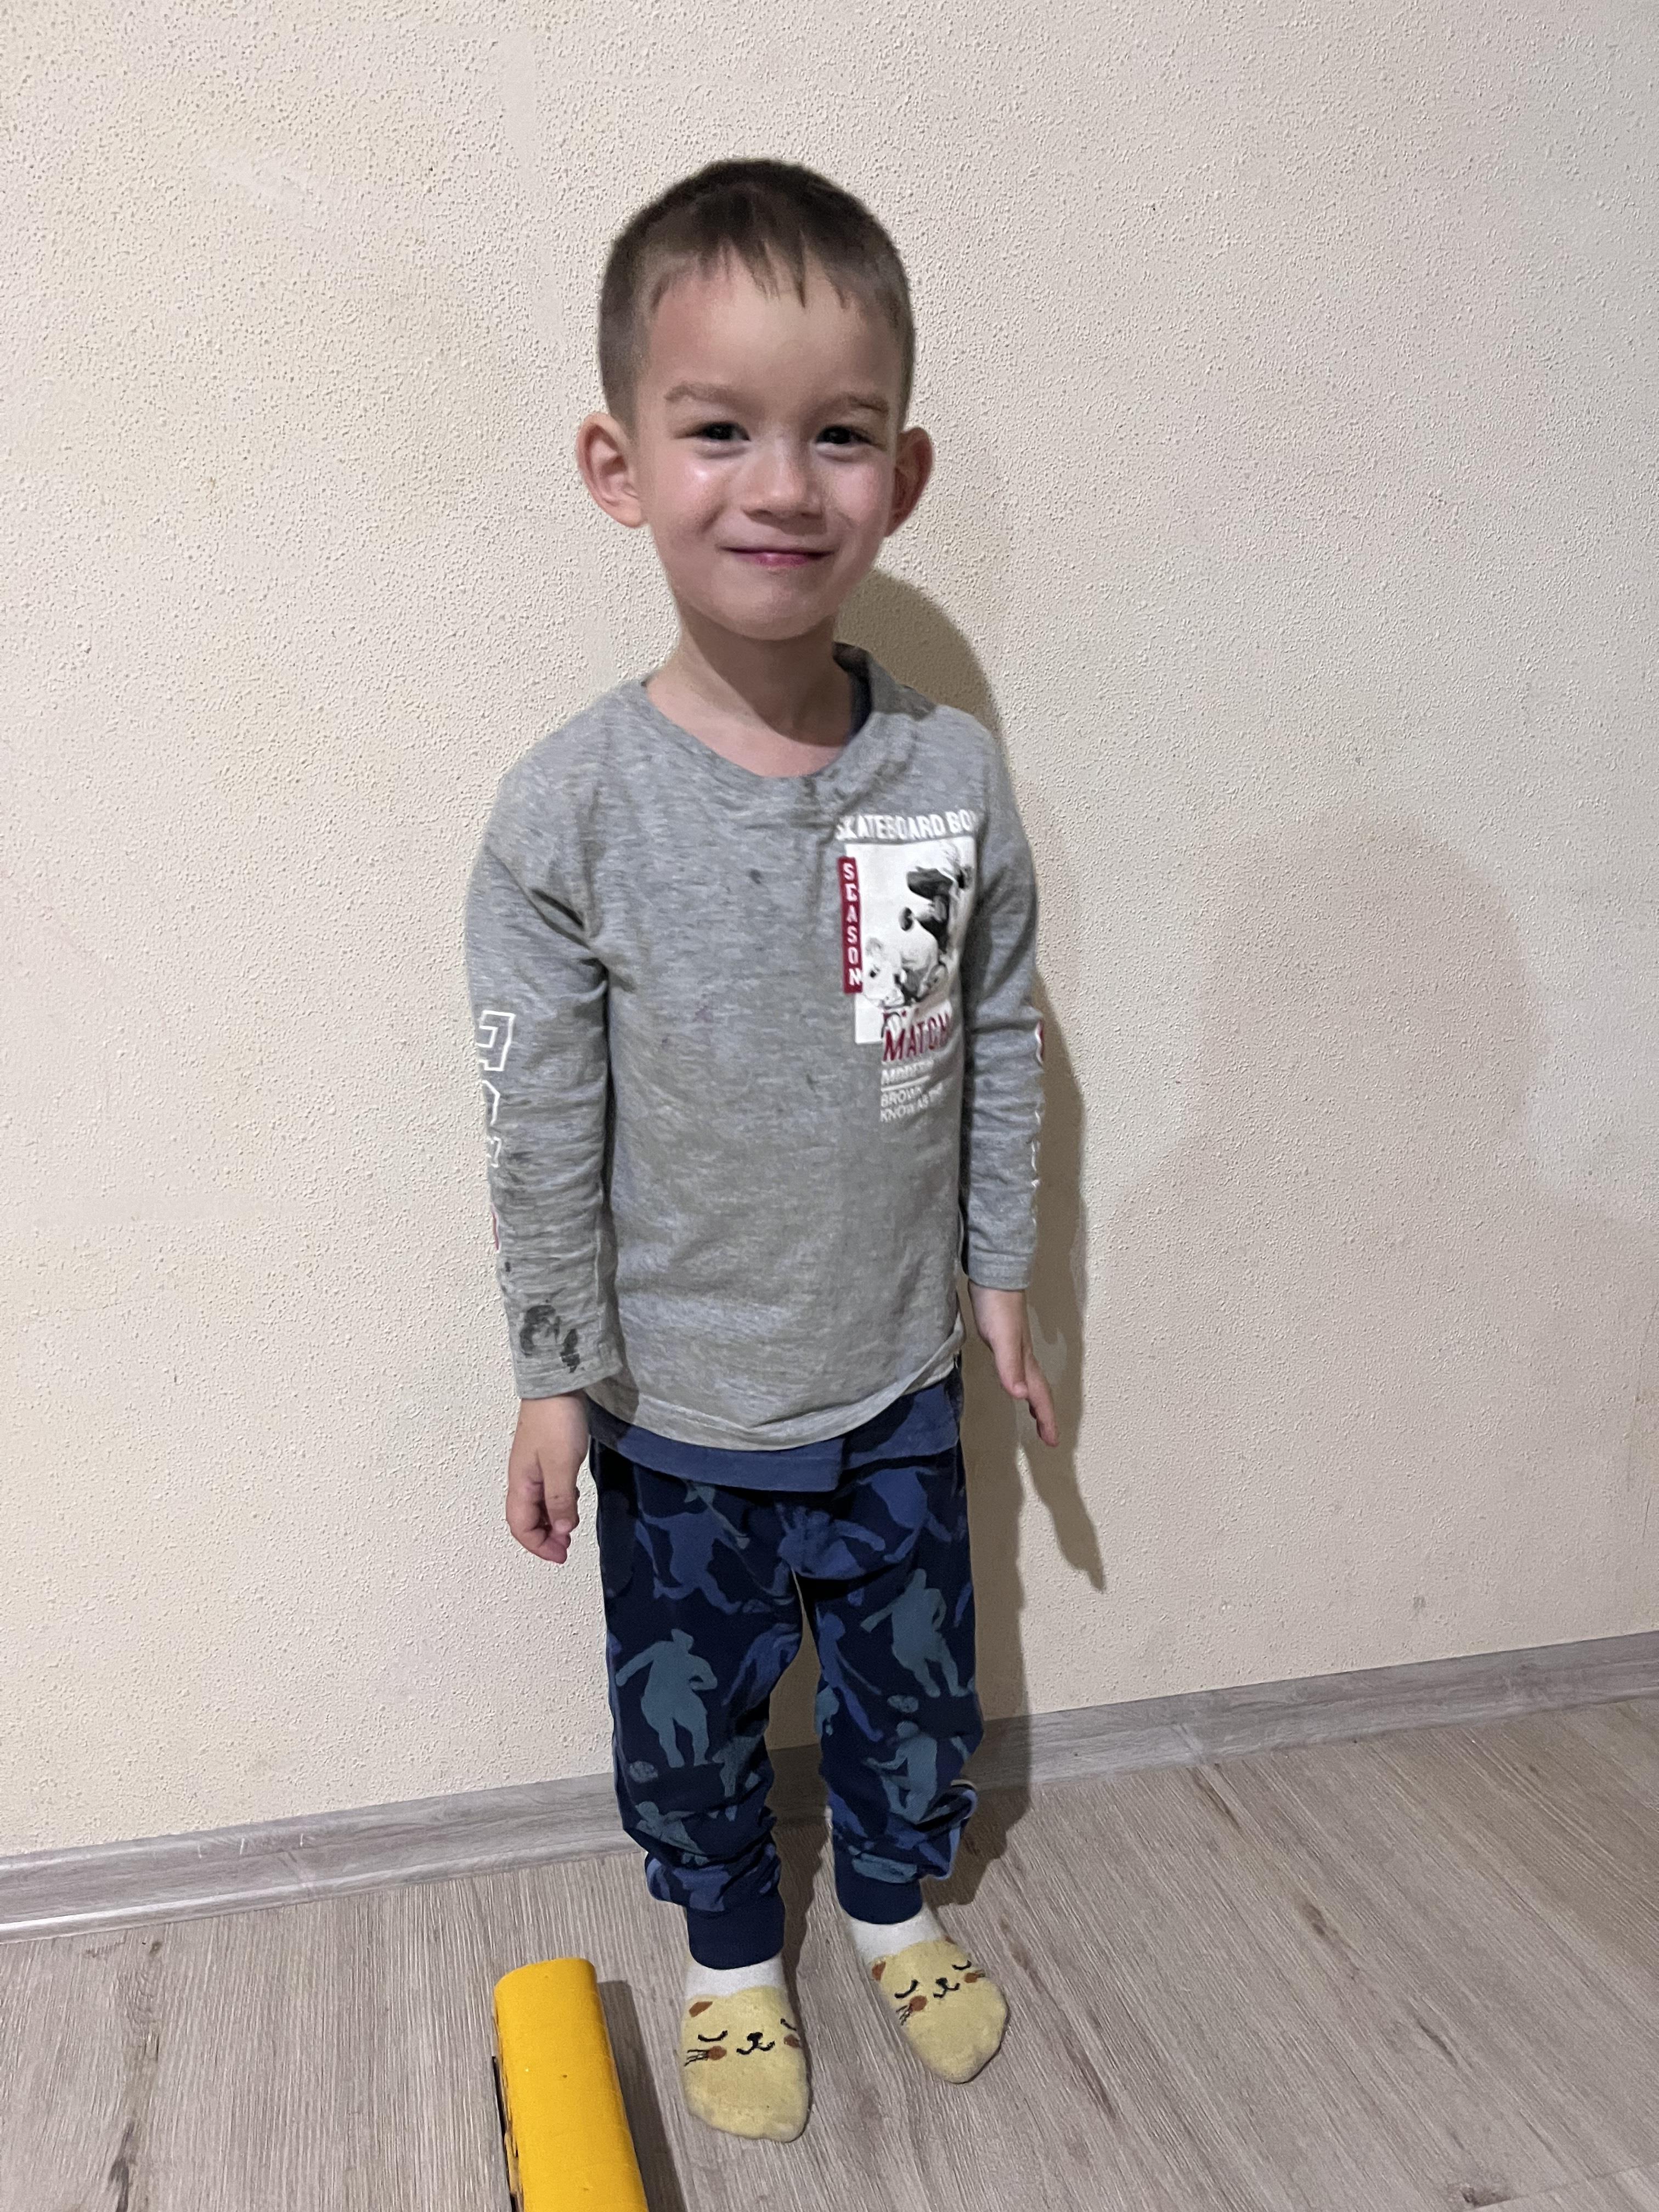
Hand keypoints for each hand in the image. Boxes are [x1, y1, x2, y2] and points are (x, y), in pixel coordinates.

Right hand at [506, 1394, 589, 1563]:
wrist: (558, 1383)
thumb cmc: (557, 1422)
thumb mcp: (561, 1467)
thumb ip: (560, 1501)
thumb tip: (560, 1532)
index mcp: (520, 1483)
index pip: (521, 1526)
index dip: (538, 1546)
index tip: (561, 1555)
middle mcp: (521, 1478)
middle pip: (525, 1518)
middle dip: (543, 1537)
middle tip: (565, 1548)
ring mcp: (531, 1466)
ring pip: (535, 1504)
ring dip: (550, 1521)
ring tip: (569, 1529)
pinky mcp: (544, 1455)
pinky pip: (545, 1489)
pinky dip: (556, 1502)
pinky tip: (570, 1500)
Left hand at [966, 1283, 1057, 1445]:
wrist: (993, 1274)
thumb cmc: (997, 1303)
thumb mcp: (1001, 1338)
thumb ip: (1009, 1366)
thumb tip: (1020, 1396)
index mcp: (1024, 1360)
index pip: (1039, 1396)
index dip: (1046, 1419)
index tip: (1052, 1441)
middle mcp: (1023, 1355)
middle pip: (1039, 1390)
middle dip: (1045, 1414)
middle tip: (1049, 1435)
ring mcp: (1016, 1346)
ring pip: (1031, 1379)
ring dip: (1035, 1398)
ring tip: (1036, 1413)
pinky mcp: (1005, 1337)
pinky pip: (1019, 1368)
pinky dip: (1022, 1381)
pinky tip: (1014, 1379)